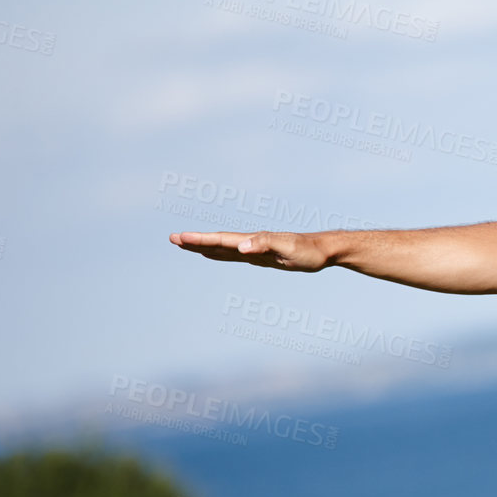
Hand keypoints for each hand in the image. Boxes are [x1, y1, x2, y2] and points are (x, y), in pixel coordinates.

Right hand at [168, 231, 327, 271]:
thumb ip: (264, 244)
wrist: (324, 251)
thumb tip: (241, 248)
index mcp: (253, 240)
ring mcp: (255, 250)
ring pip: (224, 249)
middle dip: (195, 242)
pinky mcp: (262, 257)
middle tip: (172, 239)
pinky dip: (221, 254)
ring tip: (185, 245)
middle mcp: (251, 243)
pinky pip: (235, 256)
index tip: (179, 238)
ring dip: (204, 247)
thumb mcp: (287, 247)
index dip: (200, 240)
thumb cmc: (308, 250)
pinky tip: (214, 254)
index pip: (221, 240)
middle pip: (217, 242)